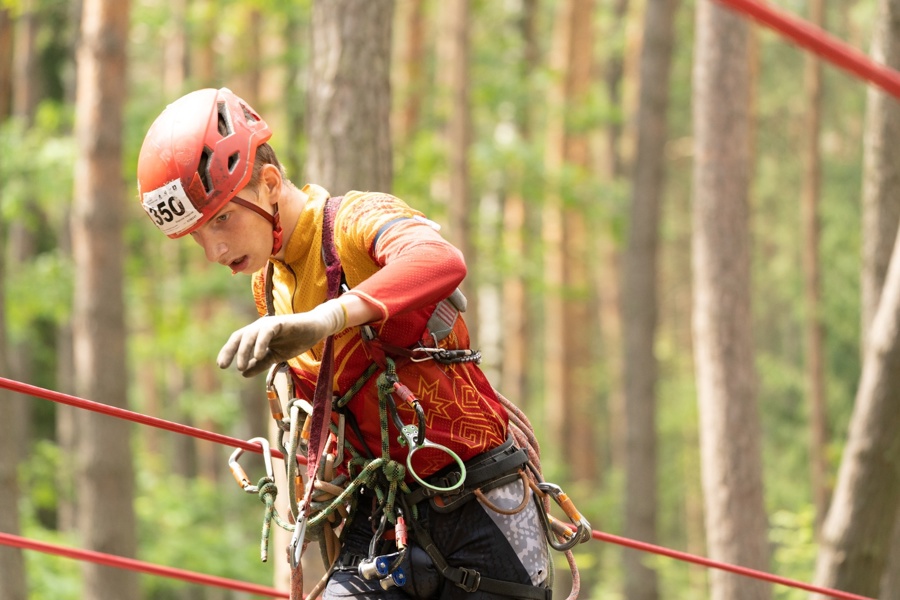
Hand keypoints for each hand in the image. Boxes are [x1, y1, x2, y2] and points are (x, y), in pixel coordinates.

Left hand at [217, 300, 346, 377]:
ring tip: (240, 366)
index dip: (229, 351)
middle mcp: (260, 327)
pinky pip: (266, 332)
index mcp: (257, 334)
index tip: (221, 365)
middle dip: (230, 350)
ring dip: (244, 350)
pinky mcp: (280, 323)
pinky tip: (257, 356)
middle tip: (223, 365)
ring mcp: (269, 324)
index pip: (238, 341)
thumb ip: (260, 363)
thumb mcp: (276, 356)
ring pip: (250, 334)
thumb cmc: (296, 341)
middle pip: (240, 336)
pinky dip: (260, 344)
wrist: (316, 330)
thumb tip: (243, 374)